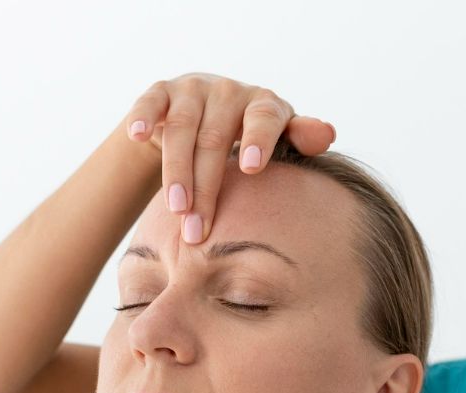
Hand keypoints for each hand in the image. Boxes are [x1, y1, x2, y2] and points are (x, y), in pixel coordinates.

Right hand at [122, 74, 335, 244]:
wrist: (204, 117)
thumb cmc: (250, 141)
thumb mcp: (279, 141)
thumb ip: (299, 139)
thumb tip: (327, 134)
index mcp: (263, 104)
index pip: (264, 118)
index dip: (259, 140)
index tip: (253, 168)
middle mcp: (229, 91)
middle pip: (215, 139)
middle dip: (207, 187)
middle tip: (199, 230)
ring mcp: (193, 90)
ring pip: (182, 129)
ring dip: (176, 171)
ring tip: (176, 209)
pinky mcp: (162, 91)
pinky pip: (150, 103)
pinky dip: (143, 117)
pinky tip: (137, 135)